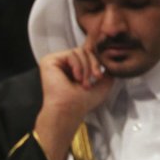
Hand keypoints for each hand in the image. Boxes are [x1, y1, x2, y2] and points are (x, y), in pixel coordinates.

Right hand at [34, 42, 112, 159]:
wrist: (69, 109)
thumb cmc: (82, 102)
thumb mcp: (103, 84)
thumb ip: (107, 70)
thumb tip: (109, 59)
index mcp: (72, 68)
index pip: (88, 55)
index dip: (97, 62)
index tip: (101, 76)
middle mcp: (62, 64)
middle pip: (85, 51)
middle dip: (94, 64)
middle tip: (95, 78)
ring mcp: (55, 62)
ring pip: (80, 51)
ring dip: (87, 67)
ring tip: (84, 82)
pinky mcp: (49, 61)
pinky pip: (71, 53)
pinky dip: (78, 66)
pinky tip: (76, 78)